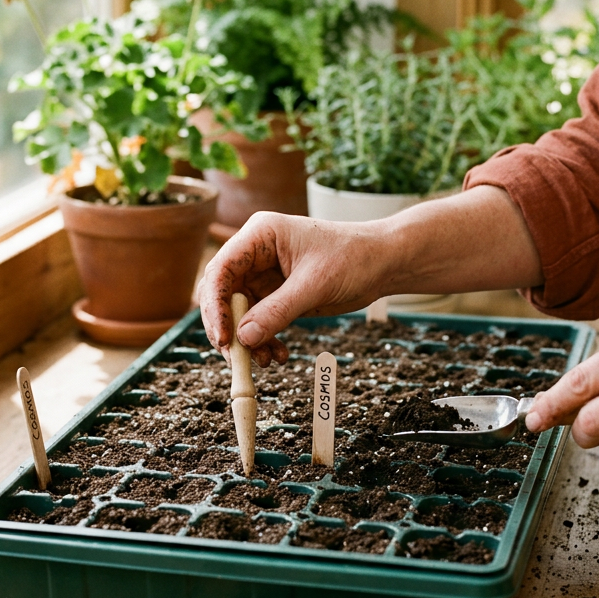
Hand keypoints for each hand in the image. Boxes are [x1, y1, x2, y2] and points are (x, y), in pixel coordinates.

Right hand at [197, 213, 389, 367]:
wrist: (382, 263)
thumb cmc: (353, 257)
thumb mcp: (315, 284)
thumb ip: (277, 310)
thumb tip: (244, 338)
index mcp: (259, 236)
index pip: (221, 270)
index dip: (216, 305)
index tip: (224, 337)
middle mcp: (255, 255)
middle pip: (223, 295)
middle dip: (228, 328)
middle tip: (236, 358)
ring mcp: (264, 276)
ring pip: (239, 314)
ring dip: (247, 341)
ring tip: (265, 361)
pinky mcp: (276, 295)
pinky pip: (258, 323)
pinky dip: (263, 341)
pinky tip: (278, 355)